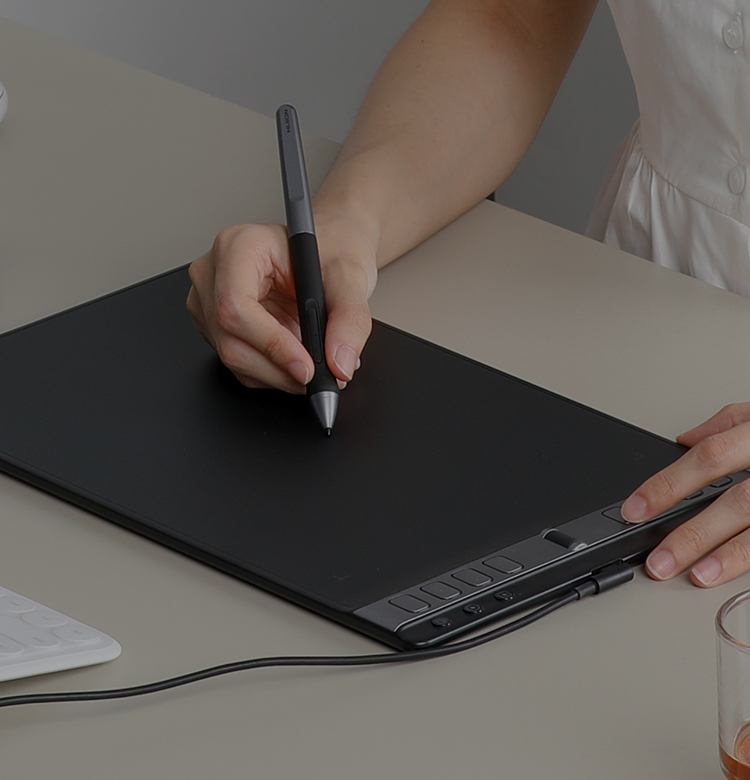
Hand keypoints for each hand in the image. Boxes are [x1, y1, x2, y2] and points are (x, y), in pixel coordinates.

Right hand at [186, 216, 376, 392]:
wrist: (331, 249)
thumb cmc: (332, 248)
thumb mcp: (350, 278)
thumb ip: (349, 320)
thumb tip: (339, 363)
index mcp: (239, 246)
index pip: (236, 305)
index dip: (272, 344)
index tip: (306, 366)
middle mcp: (214, 273)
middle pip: (230, 340)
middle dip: (278, 369)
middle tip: (317, 376)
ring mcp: (209, 301)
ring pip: (233, 358)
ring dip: (278, 374)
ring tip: (312, 363)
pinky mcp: (216, 326)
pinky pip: (239, 364)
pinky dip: (272, 373)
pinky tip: (294, 359)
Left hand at [621, 403, 749, 586]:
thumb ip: (729, 424)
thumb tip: (685, 440)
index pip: (708, 457)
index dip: (668, 484)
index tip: (636, 508)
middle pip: (736, 501)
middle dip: (692, 533)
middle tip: (658, 561)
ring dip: (730, 555)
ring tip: (698, 575)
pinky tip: (737, 576)